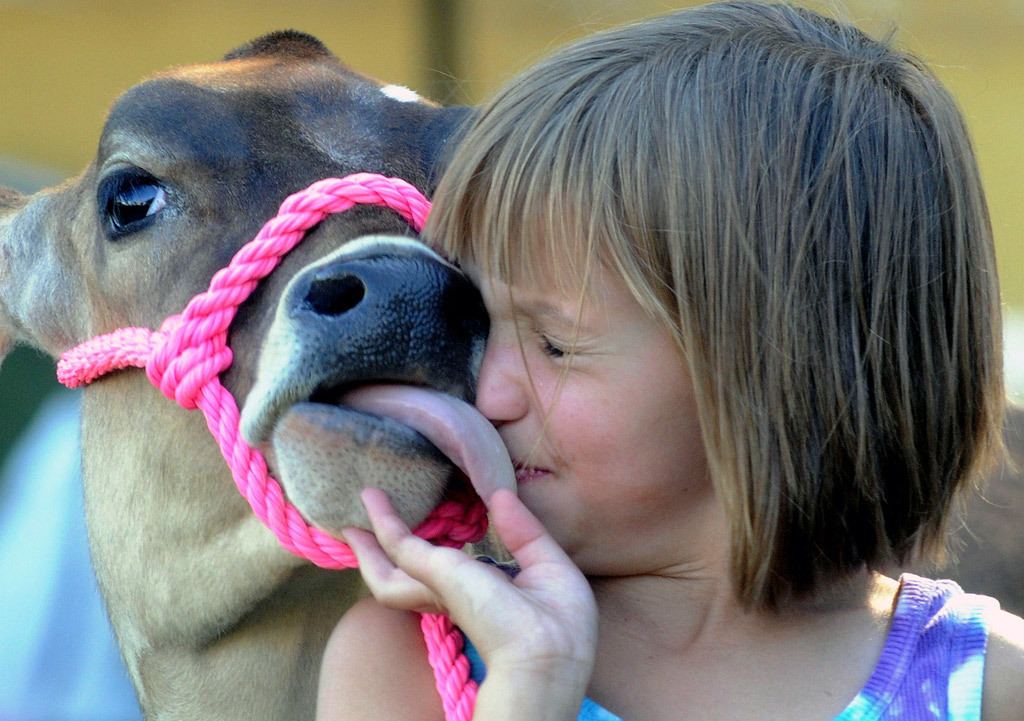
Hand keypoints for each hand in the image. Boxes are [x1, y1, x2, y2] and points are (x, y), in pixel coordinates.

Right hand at [343, 487, 597, 680]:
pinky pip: (398, 544)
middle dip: (382, 555)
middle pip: (405, 578)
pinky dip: (383, 521)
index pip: (448, 579)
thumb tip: (500, 495)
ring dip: (370, 541)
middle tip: (362, 529)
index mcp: (481, 598)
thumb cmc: (558, 622)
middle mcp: (453, 596)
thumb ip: (523, 530)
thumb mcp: (548, 565)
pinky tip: (372, 498)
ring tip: (354, 515)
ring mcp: (437, 587)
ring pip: (386, 570)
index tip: (428, 531)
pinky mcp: (433, 573)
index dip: (434, 558)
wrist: (546, 651)